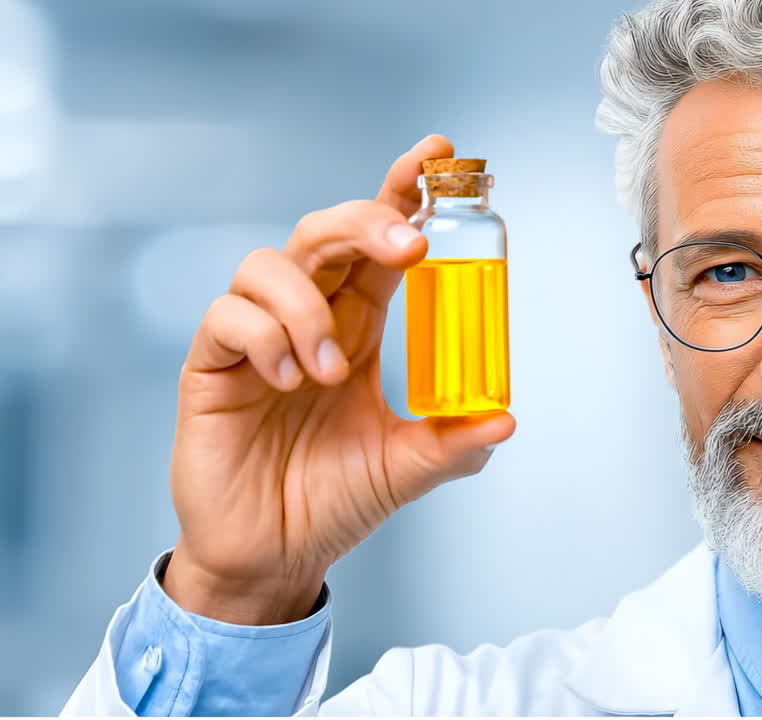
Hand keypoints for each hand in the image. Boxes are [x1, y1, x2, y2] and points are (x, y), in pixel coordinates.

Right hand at [163, 134, 515, 624]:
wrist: (272, 556)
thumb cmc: (334, 501)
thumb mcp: (406, 468)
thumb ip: (453, 444)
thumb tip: (504, 418)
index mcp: (358, 325)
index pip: (380, 243)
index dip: (402, 193)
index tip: (439, 156)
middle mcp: (309, 317)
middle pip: (326, 233)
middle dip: (366, 222)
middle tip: (407, 247)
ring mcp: (256, 337)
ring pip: (270, 263)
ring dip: (308, 305)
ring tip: (330, 369)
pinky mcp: (213, 364)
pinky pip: (228, 317)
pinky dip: (265, 337)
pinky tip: (286, 380)